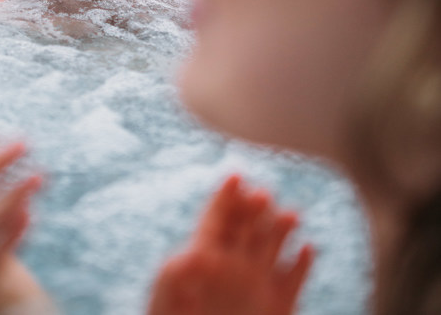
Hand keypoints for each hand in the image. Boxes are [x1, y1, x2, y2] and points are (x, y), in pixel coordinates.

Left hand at [147, 175, 313, 314]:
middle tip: (261, 196)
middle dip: (255, 207)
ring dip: (282, 229)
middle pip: (248, 224)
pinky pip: (294, 279)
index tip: (236, 176)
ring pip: (274, 245)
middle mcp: (234, 263)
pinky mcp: (278, 305)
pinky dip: (302, 264)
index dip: (226, 195)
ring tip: (290, 216)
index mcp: (206, 252)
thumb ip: (179, 273)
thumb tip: (196, 256)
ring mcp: (257, 283)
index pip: (218, 216)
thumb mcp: (170, 293)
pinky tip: (308, 249)